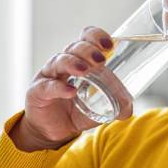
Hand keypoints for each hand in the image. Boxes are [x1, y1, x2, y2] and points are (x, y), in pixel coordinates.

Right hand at [9, 26, 132, 151]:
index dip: (97, 36)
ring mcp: (49, 76)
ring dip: (73, 63)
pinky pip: (47, 86)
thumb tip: (129, 109)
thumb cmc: (77, 110)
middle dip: (88, 50)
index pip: (86, 38)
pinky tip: (70, 91)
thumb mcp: (100, 107)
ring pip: (59, 61)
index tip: (109, 45)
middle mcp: (64, 63)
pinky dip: (59, 88)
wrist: (54, 130)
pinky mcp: (37, 92)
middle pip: (74, 47)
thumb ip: (116, 105)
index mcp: (80, 59)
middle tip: (101, 60)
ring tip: (85, 71)